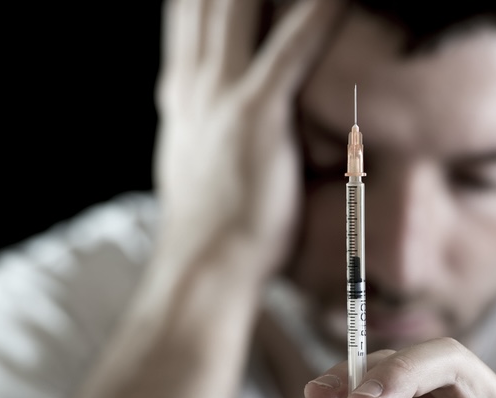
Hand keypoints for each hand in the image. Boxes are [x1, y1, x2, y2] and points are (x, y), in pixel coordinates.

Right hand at [153, 0, 342, 278]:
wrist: (200, 272)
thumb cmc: (208, 227)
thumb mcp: (190, 161)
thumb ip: (192, 118)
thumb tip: (184, 95)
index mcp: (182, 91)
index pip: (190, 10)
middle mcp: (195, 82)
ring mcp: (222, 98)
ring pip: (241, 7)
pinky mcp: (255, 121)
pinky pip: (289, 50)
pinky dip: (314, 11)